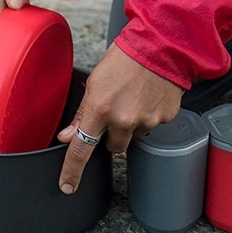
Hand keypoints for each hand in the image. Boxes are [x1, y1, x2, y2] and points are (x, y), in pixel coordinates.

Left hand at [57, 43, 183, 193]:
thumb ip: (82, 113)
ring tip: (132, 99)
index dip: (72, 170)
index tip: (67, 186)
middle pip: (113, 146)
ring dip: (130, 126)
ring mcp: (146, 121)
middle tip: (114, 111)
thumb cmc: (124, 59)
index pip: (81, 149)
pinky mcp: (164, 118)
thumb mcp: (94, 82)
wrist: (161, 46)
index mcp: (100, 109)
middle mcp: (124, 120)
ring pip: (133, 137)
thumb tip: (68, 135)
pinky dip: (148, 117)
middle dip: (111, 135)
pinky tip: (147, 97)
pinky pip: (151, 127)